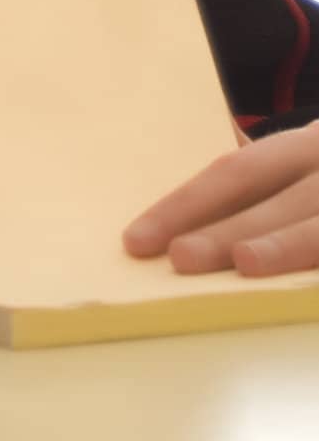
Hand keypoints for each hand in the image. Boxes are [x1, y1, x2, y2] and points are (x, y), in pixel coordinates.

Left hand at [123, 121, 318, 276]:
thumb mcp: (304, 167)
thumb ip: (262, 192)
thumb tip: (184, 235)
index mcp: (306, 146)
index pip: (235, 172)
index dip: (186, 204)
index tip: (139, 240)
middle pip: (279, 199)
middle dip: (229, 228)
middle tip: (181, 256)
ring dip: (287, 246)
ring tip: (246, 264)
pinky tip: (296, 294)